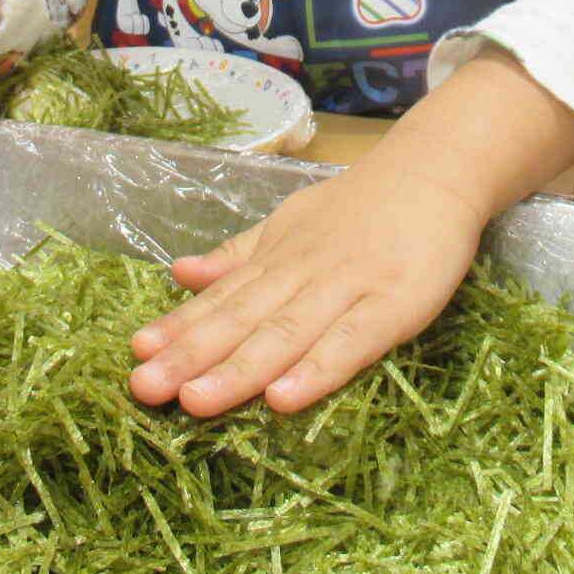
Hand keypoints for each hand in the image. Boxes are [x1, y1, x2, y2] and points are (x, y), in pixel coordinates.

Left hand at [126, 156, 485, 416]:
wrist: (437, 172)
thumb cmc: (361, 208)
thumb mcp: (291, 224)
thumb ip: (240, 256)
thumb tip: (178, 275)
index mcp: (278, 258)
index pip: (221, 298)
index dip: (178, 328)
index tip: (136, 355)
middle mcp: (303, 272)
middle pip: (242, 319)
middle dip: (191, 355)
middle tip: (143, 388)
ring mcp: (349, 287)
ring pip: (286, 332)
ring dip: (239, 368)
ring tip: (194, 401)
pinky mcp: (395, 304)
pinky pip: (352, 341)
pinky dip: (317, 369)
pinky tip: (284, 398)